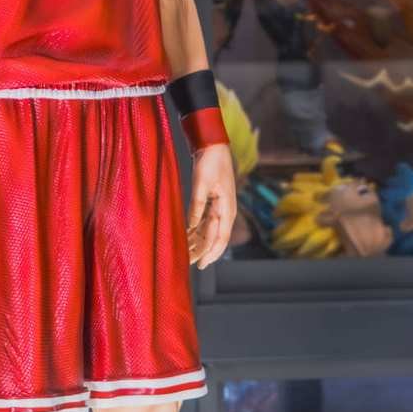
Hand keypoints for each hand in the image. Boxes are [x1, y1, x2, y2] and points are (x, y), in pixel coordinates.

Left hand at [186, 142, 235, 268]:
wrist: (214, 146)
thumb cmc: (210, 162)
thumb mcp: (201, 182)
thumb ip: (197, 205)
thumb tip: (191, 225)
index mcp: (227, 208)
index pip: (221, 238)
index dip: (211, 253)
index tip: (200, 264)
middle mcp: (225, 211)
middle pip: (215, 238)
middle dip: (203, 251)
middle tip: (189, 263)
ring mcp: (219, 208)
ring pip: (209, 232)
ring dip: (198, 242)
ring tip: (185, 252)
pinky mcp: (212, 203)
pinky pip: (205, 222)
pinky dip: (196, 231)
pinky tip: (187, 237)